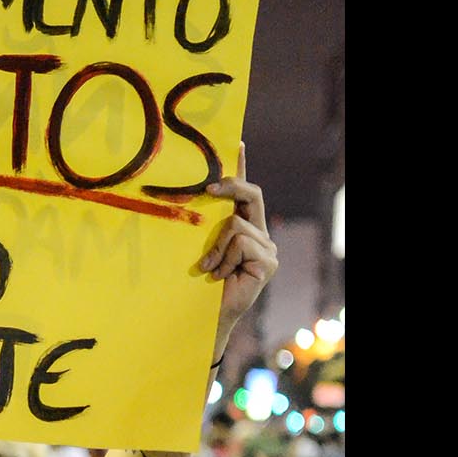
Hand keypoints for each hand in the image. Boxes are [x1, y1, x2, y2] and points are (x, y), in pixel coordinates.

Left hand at [200, 142, 274, 346]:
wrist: (204, 315)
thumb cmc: (195, 282)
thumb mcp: (197, 244)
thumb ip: (202, 223)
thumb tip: (189, 194)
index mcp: (243, 225)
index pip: (245, 191)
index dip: (242, 165)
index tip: (236, 141)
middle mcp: (260, 233)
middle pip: (252, 194)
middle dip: (231, 186)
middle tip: (208, 189)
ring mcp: (267, 247)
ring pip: (236, 224)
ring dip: (216, 247)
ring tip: (210, 269)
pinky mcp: (268, 262)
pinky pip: (241, 242)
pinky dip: (224, 258)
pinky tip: (220, 276)